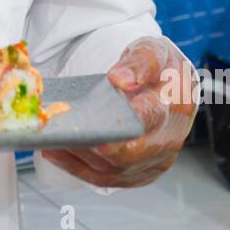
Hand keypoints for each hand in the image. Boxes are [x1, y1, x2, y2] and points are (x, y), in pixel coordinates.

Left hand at [40, 36, 197, 188]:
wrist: (166, 87)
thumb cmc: (156, 69)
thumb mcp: (153, 51)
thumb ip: (141, 62)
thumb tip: (121, 80)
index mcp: (176, 105)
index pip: (152, 117)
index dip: (125, 123)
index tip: (101, 125)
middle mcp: (169, 139)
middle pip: (130, 153)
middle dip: (96, 146)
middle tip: (67, 134)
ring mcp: (155, 161)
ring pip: (114, 169)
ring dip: (80, 156)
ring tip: (53, 138)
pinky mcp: (139, 174)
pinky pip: (106, 178)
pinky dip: (77, 168)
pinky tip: (56, 152)